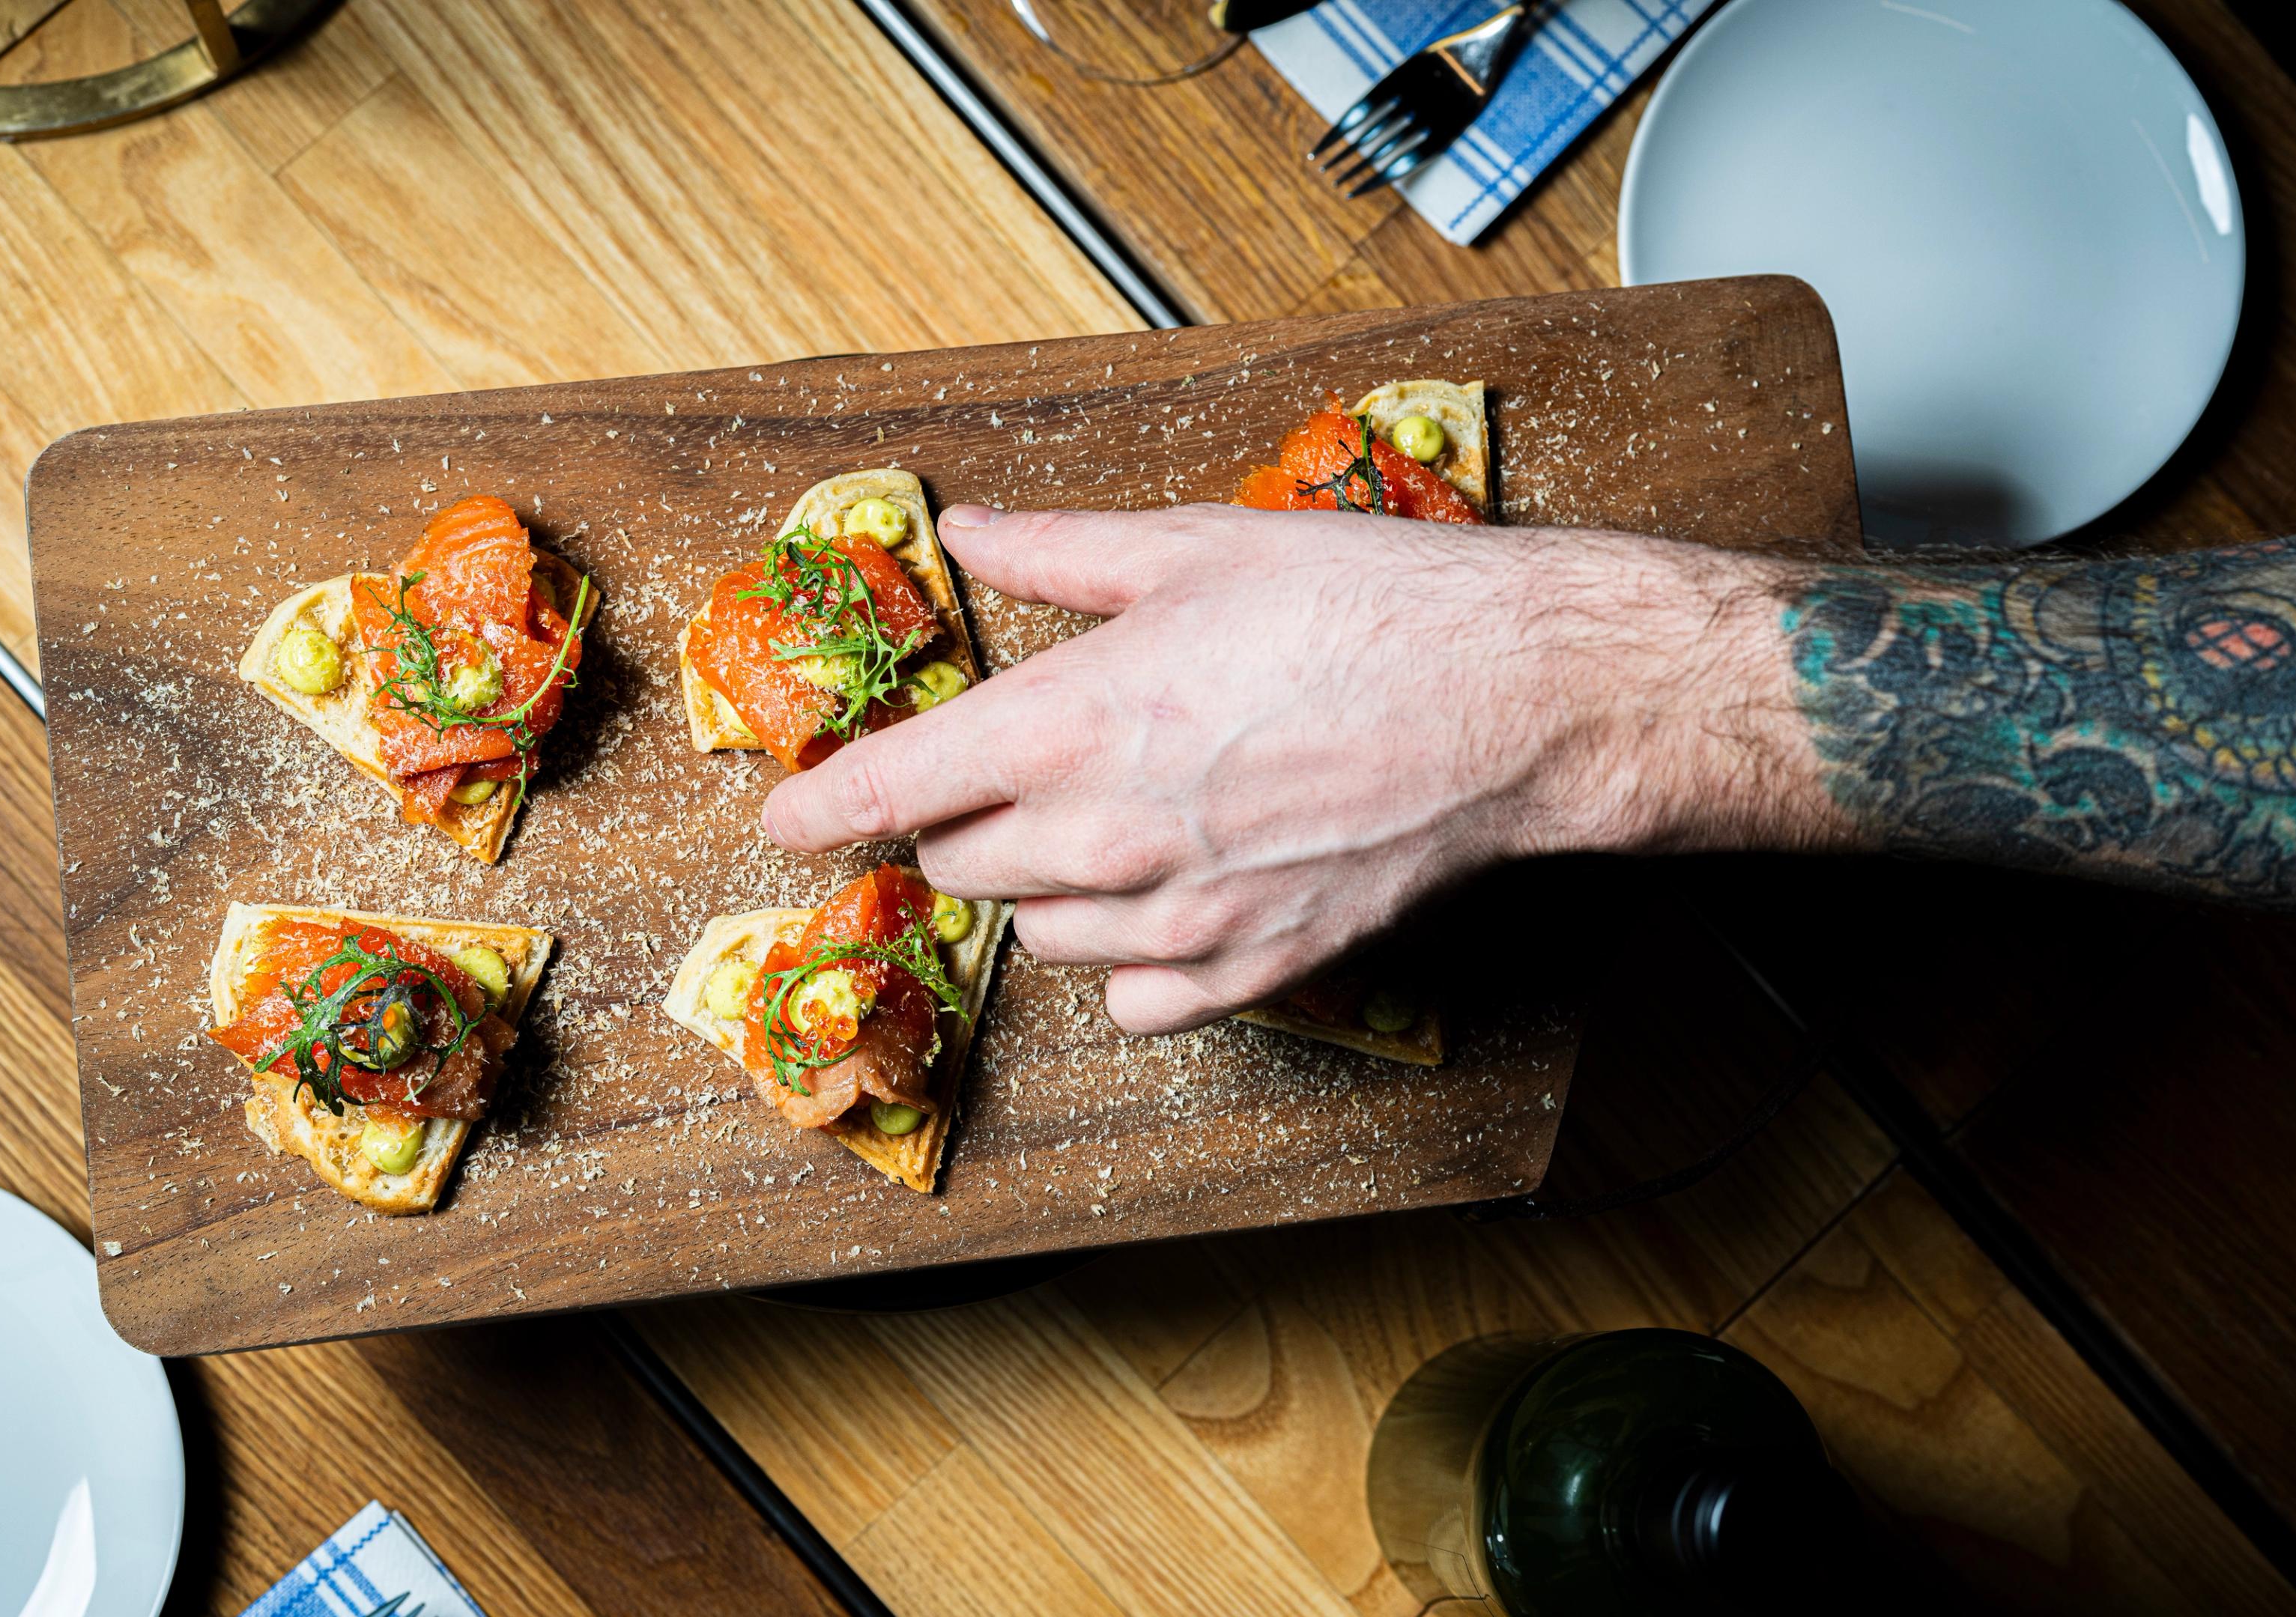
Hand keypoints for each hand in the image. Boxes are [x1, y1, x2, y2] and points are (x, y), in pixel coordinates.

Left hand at [761, 503, 1829, 1031]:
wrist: (1512, 698)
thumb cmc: (1365, 608)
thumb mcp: (1193, 548)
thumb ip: (1059, 552)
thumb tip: (969, 529)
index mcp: (1071, 721)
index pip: (894, 789)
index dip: (819, 809)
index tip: (783, 821)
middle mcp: (1105, 833)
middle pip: (964, 862)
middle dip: (966, 820)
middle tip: (1018, 770)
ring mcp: (1177, 914)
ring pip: (1040, 934)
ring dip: (1045, 886)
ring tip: (1110, 821)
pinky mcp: (1249, 966)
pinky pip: (1134, 998)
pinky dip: (1127, 959)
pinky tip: (1166, 899)